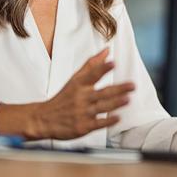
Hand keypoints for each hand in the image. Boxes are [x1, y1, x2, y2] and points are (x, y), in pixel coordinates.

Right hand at [0, 48, 134, 139]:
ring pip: (101, 107)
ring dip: (115, 103)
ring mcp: (82, 112)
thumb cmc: (63, 97)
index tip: (112, 63)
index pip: (92, 75)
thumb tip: (107, 50)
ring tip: (128, 99)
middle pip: (102, 92)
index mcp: (79, 85)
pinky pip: (97, 124)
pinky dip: (107, 121)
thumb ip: (92, 65)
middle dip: (118, 89)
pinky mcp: (82, 126)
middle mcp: (81, 97)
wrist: (44, 118)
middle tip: (132, 85)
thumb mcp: (75, 79)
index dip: (102, 69)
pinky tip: (117, 118)